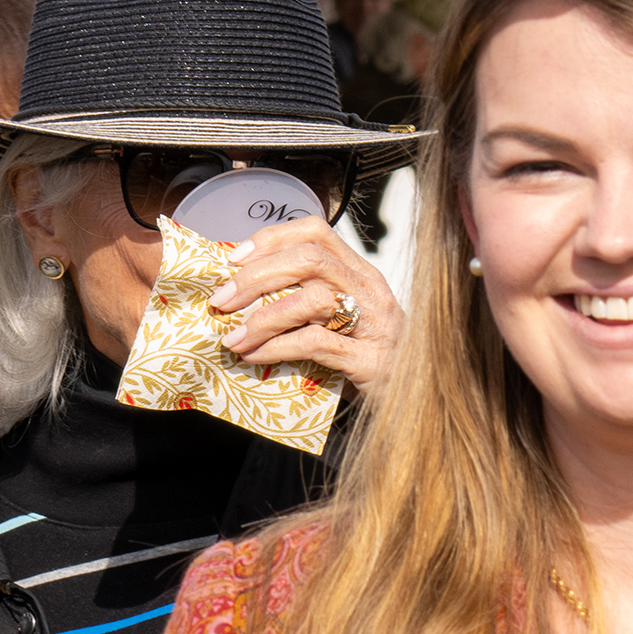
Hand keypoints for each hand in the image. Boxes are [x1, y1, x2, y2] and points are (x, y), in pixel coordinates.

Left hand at [208, 216, 401, 397]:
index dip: (273, 238)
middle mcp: (369, 289)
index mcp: (359, 272)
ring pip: (313, 299)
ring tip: (233, 337)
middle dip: (257, 276)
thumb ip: (305, 302)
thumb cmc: (366, 357)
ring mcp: (373, 323)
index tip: (235, 257)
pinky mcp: (369, 359)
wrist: (410, 401)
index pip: (317, 232)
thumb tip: (242, 294)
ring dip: (263, 317)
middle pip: (310, 260)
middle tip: (222, 300)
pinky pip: (315, 343)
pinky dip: (277, 347)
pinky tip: (254, 357)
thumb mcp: (340, 320)